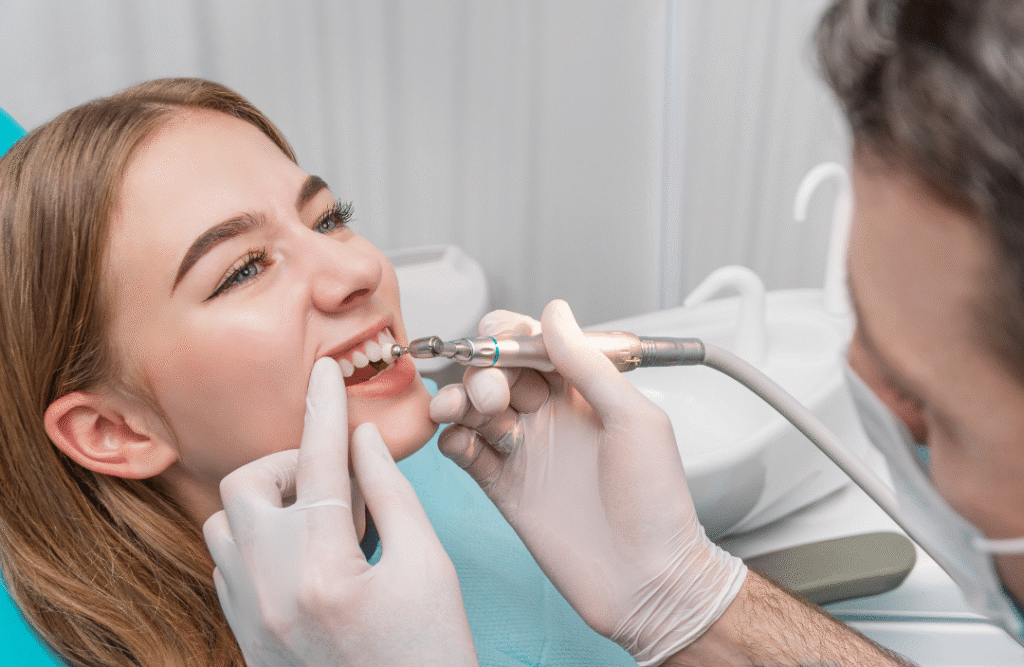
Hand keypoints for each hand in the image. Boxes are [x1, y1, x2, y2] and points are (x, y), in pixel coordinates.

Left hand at [204, 357, 477, 666]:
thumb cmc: (431, 652)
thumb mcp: (428, 566)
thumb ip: (391, 493)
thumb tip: (360, 439)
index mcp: (324, 572)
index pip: (318, 464)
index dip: (325, 408)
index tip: (325, 371)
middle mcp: (270, 593)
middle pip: (247, 486)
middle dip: (291, 465)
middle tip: (338, 481)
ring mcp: (250, 618)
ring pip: (224, 525)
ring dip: (269, 504)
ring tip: (320, 520)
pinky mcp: (245, 637)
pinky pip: (226, 564)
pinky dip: (258, 541)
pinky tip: (303, 553)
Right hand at [430, 300, 745, 665]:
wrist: (647, 580)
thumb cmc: (657, 503)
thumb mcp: (634, 419)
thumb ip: (589, 365)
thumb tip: (555, 312)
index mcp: (584, 391)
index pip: (534, 344)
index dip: (510, 337)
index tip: (501, 342)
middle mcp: (550, 415)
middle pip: (496, 371)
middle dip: (484, 371)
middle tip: (495, 395)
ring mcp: (525, 451)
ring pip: (473, 407)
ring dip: (459, 400)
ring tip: (461, 412)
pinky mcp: (504, 487)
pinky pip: (465, 452)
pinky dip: (453, 439)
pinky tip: (461, 442)